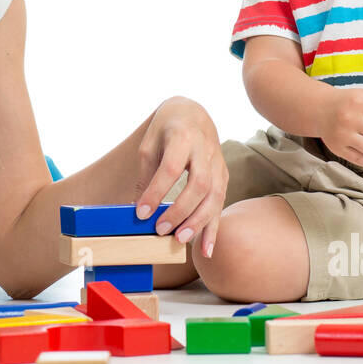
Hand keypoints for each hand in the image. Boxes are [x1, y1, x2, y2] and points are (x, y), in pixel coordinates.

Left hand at [134, 96, 228, 259]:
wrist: (193, 114)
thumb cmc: (166, 130)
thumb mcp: (149, 144)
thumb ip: (146, 175)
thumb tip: (138, 211)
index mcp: (182, 136)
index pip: (171, 168)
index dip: (157, 192)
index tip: (141, 213)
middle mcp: (205, 150)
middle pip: (199, 184)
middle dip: (180, 210)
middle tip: (160, 230)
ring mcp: (218, 163)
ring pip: (214, 196)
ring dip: (198, 222)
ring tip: (180, 240)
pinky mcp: (224, 176)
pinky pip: (220, 204)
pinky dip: (213, 228)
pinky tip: (205, 250)